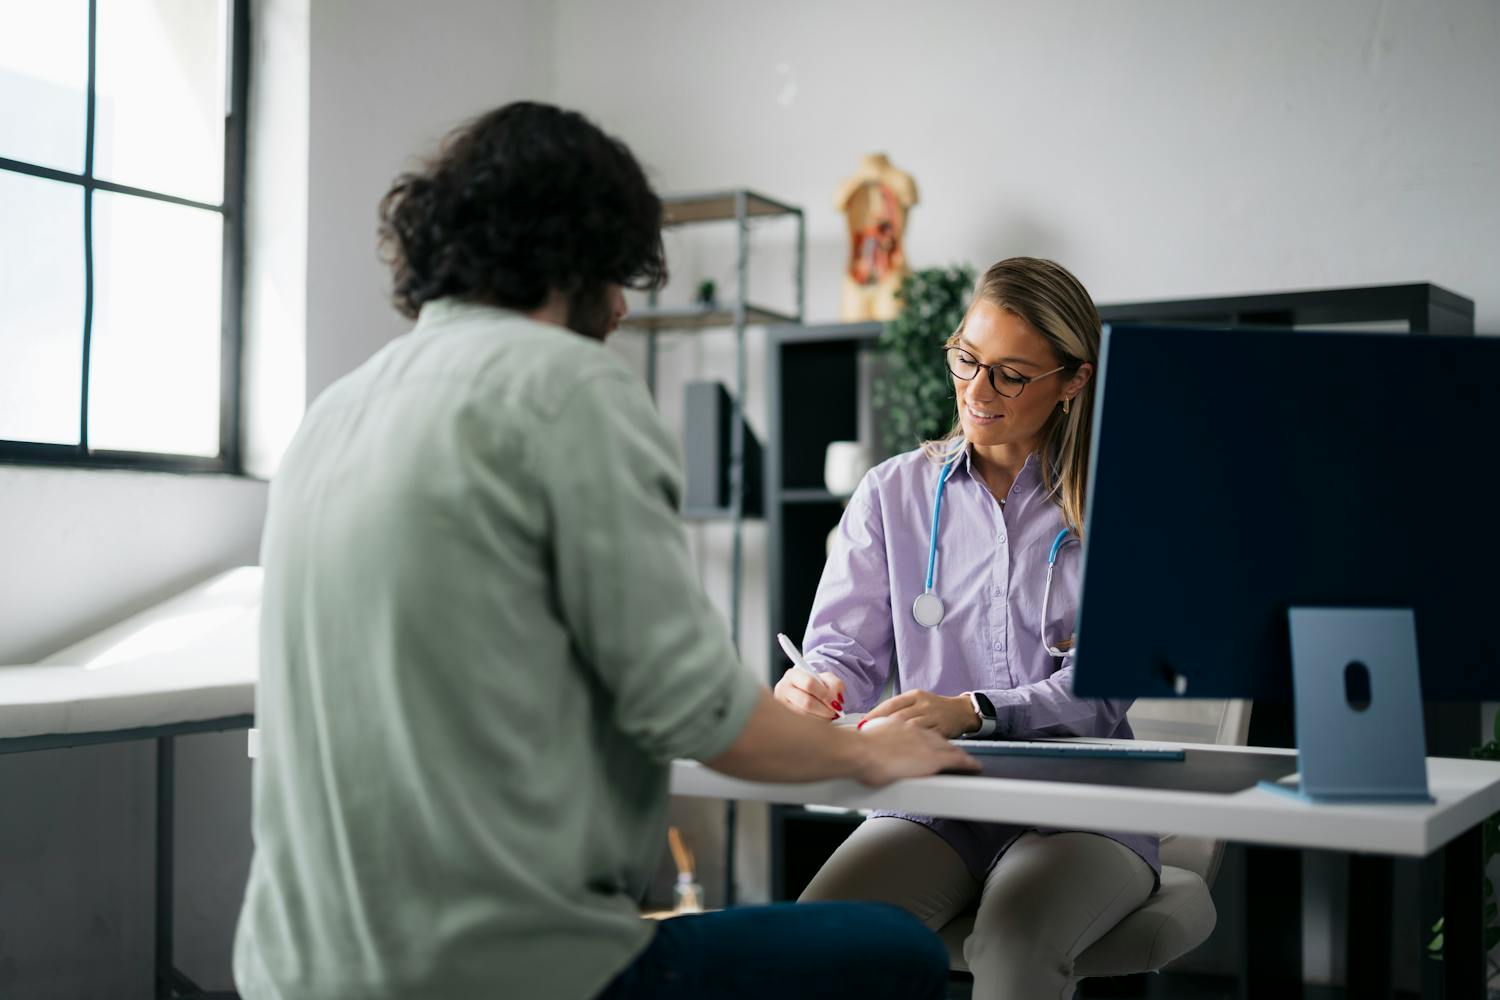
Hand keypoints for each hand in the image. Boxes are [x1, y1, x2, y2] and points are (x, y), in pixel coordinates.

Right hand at [773, 666, 844, 719]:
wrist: (800, 692)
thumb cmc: (813, 686)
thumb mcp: (825, 679)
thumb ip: (835, 684)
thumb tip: (838, 699)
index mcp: (792, 675)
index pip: (809, 683)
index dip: (825, 695)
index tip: (836, 703)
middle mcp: (782, 689)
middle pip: (806, 703)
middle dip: (825, 710)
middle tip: (835, 713)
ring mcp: (781, 706)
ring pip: (805, 717)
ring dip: (821, 719)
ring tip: (827, 716)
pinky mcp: (784, 720)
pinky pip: (802, 726)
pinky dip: (815, 725)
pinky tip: (819, 720)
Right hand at [852, 719, 980, 785]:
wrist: (859, 751)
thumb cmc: (856, 750)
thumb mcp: (864, 741)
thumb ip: (870, 744)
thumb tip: (861, 751)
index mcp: (897, 722)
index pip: (918, 727)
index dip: (926, 734)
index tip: (928, 741)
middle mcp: (914, 728)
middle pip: (935, 734)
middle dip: (943, 743)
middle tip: (950, 751)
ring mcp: (925, 742)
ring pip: (948, 746)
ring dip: (957, 753)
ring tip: (965, 760)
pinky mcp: (933, 758)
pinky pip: (956, 759)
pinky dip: (966, 762)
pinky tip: (973, 766)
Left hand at [862, 689, 978, 738]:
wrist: (961, 712)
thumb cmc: (933, 708)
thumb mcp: (917, 700)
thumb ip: (899, 708)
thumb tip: (872, 718)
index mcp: (915, 695)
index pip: (891, 703)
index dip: (874, 714)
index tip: (862, 724)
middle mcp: (924, 704)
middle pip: (899, 716)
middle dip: (882, 728)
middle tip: (868, 737)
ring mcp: (934, 717)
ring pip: (911, 728)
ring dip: (895, 738)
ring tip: (881, 746)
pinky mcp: (942, 731)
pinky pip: (925, 739)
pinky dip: (912, 745)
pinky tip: (901, 751)